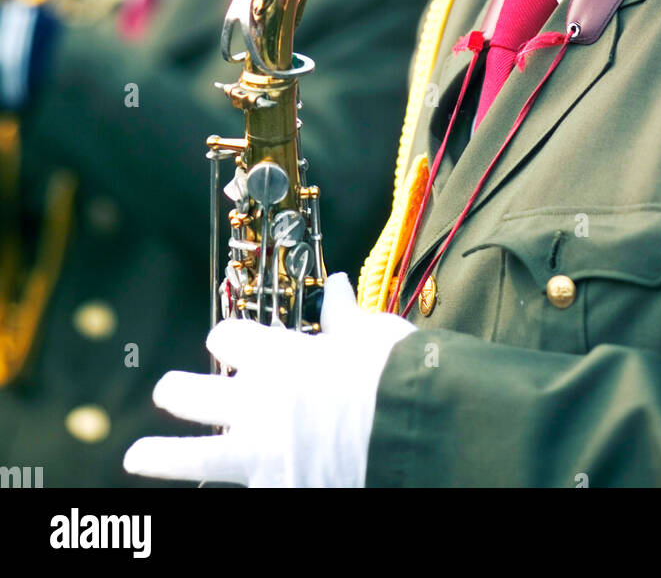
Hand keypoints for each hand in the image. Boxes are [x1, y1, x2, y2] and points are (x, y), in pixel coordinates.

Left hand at [123, 273, 415, 487]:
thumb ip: (342, 317)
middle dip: (176, 391)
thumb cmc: (391, 371)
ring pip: (191, 456)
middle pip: (191, 391)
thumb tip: (335, 286)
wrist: (408, 430)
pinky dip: (246, 488)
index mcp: (276, 354)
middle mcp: (256, 402)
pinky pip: (244, 491)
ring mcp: (260, 453)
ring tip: (135, 457)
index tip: (229, 339)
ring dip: (160, 456)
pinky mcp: (276, 491)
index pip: (228, 336)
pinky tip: (243, 488)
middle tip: (168, 392)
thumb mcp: (367, 333)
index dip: (228, 336)